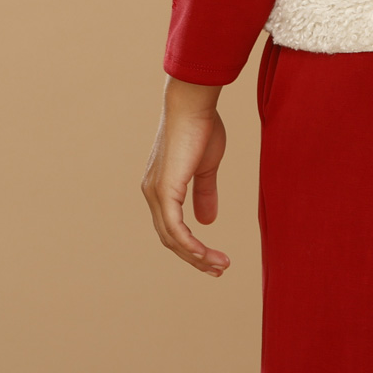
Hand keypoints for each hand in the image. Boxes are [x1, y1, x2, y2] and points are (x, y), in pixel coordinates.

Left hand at [143, 76, 230, 276]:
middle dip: (195, 258)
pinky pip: (175, 229)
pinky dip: (190, 245)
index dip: (191, 246)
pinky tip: (205, 254)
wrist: (193, 103)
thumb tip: (208, 221)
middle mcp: (152, 194)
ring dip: (196, 256)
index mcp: (160, 187)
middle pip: (170, 239)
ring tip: (219, 265)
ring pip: (172, 239)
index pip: (172, 227)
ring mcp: (155, 193)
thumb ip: (205, 192)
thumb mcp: (206, 166)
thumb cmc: (200, 127)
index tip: (214, 258)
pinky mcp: (164, 191)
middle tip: (218, 269)